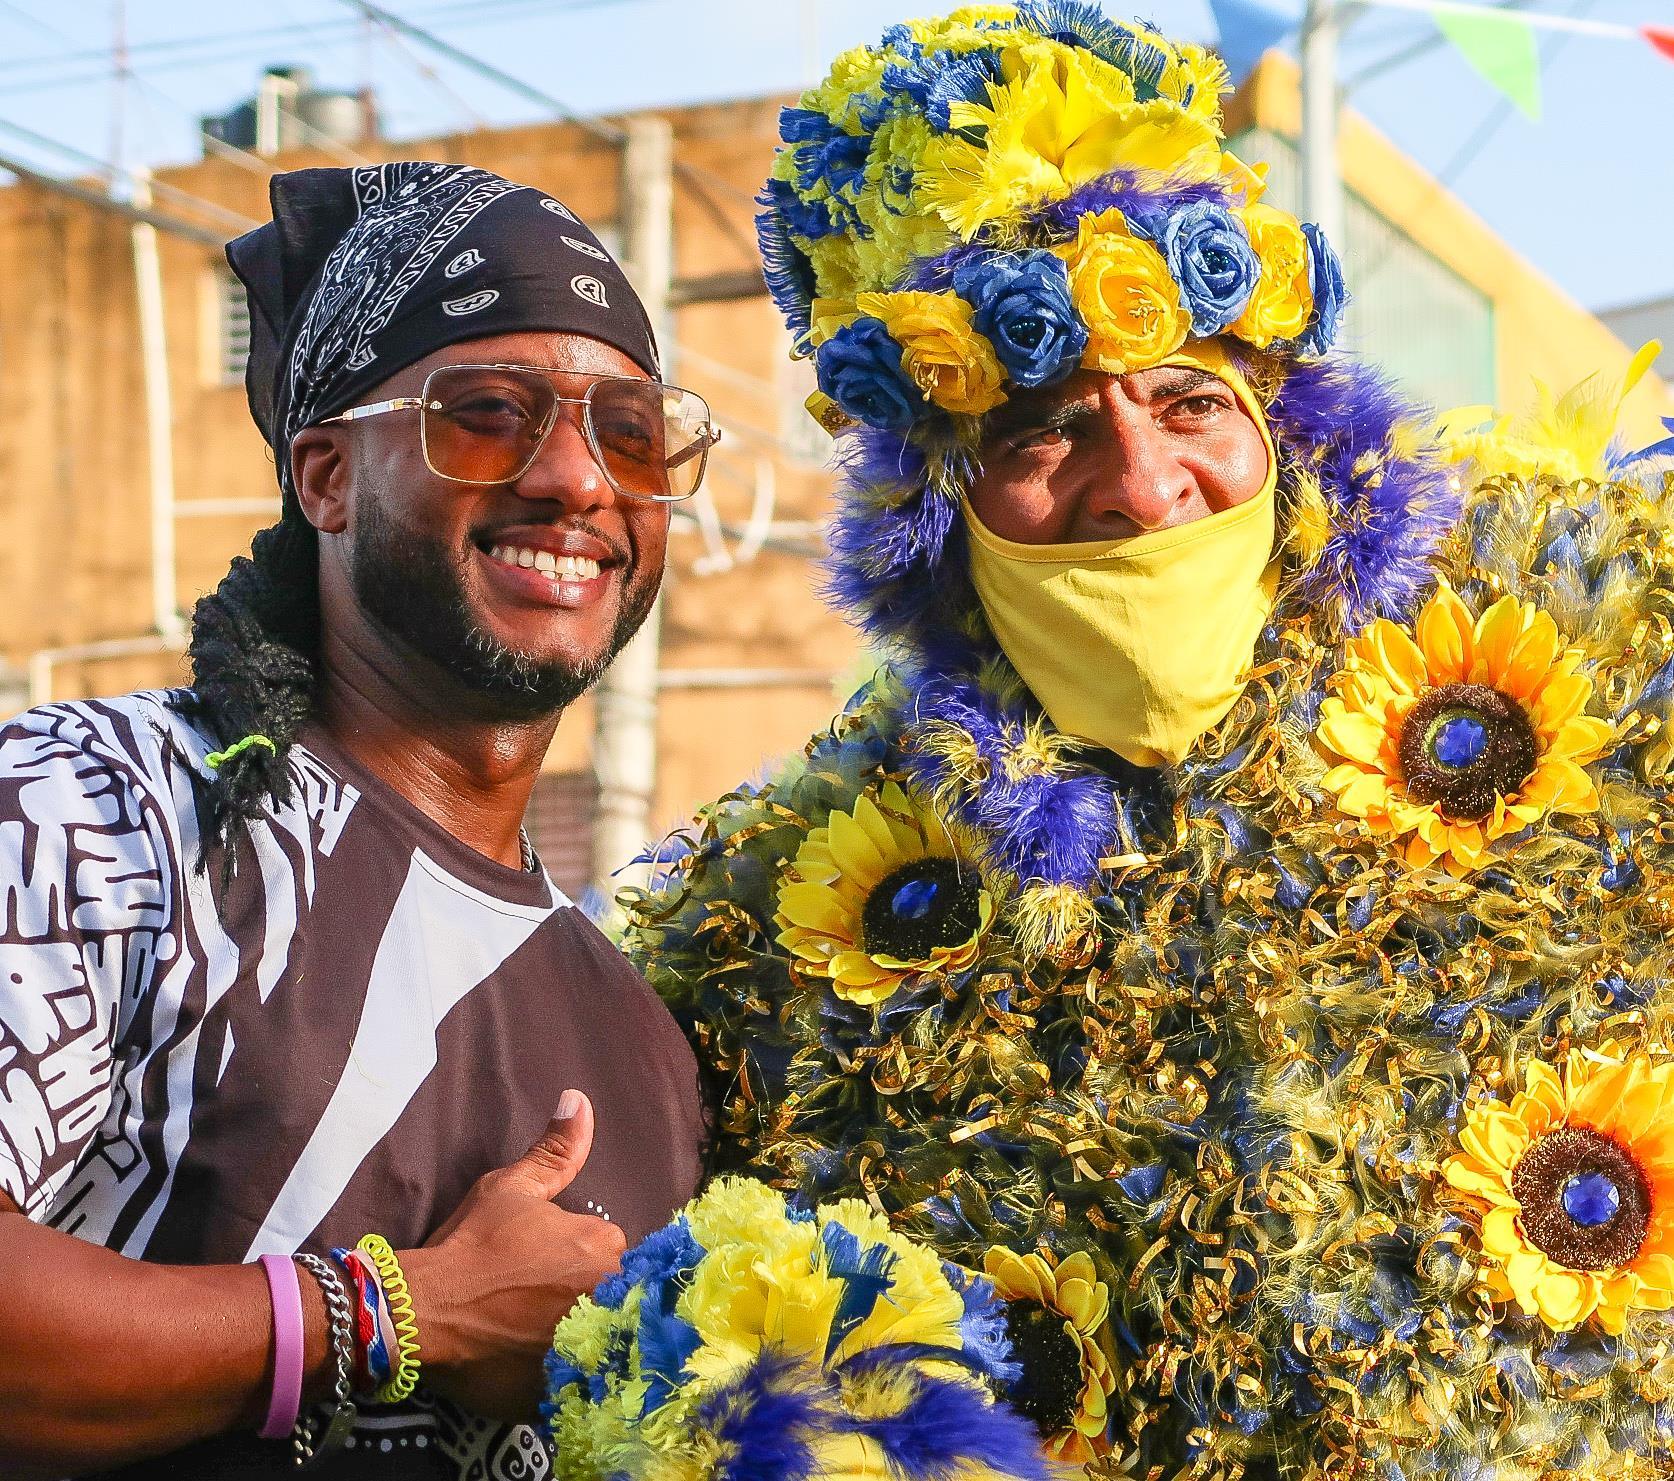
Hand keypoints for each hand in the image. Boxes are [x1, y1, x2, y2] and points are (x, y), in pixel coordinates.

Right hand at [402, 1090, 625, 1421]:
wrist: (420, 1316)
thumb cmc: (469, 1247)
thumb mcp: (511, 1190)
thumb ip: (556, 1152)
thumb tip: (579, 1099)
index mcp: (603, 1245)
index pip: (614, 1252)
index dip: (581, 1260)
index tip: (546, 1270)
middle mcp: (610, 1296)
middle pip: (616, 1294)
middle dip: (588, 1298)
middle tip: (536, 1305)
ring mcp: (593, 1347)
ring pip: (605, 1335)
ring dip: (583, 1335)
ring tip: (534, 1337)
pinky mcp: (569, 1391)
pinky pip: (586, 1379)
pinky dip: (569, 1373)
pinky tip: (536, 1365)